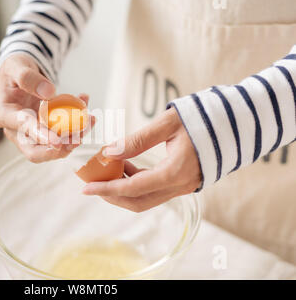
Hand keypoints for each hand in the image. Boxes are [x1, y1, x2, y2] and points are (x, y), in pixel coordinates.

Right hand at [0, 54, 91, 162]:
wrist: (21, 74)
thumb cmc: (15, 70)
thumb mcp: (16, 66)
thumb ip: (28, 78)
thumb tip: (49, 93)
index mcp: (5, 115)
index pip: (22, 128)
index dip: (40, 136)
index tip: (57, 140)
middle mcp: (16, 130)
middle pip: (34, 152)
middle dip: (58, 150)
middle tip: (77, 140)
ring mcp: (31, 134)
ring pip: (52, 147)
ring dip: (73, 139)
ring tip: (89, 121)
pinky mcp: (45, 133)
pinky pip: (63, 137)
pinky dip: (77, 129)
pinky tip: (89, 115)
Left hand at [82, 107, 200, 211]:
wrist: (235, 122)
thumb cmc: (202, 118)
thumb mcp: (167, 123)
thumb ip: (136, 140)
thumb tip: (108, 153)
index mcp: (175, 172)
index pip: (133, 188)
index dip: (107, 189)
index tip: (86, 188)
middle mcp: (180, 185)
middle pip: (138, 201)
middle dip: (112, 195)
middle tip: (92, 183)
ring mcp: (183, 186)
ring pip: (146, 198)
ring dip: (123, 189)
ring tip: (105, 171)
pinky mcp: (183, 182)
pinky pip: (155, 190)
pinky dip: (136, 183)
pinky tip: (124, 167)